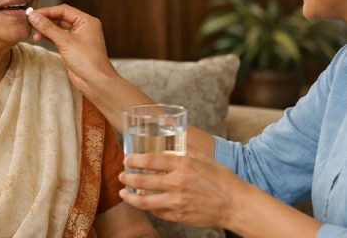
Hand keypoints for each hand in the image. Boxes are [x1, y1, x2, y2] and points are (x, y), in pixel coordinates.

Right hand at [27, 4, 115, 91]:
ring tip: (34, 34)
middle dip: (46, 20)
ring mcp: (78, 38)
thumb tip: (34, 16)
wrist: (95, 81)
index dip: (48, 11)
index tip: (33, 14)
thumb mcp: (65, 42)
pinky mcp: (73, 47)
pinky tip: (39, 38)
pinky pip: (59, 38)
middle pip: (61, 18)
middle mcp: (84, 27)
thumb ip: (48, 28)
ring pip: (59, 28)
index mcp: (87, 21)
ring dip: (46, 29)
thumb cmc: (87, 60)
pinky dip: (49, 37)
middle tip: (30, 23)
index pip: (64, 10)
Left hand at [119, 153, 245, 229]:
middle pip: (142, 180)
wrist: (234, 204)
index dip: (134, 160)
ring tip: (123, 192)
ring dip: (129, 196)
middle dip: (127, 177)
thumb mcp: (203, 157)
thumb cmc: (221, 178)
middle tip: (122, 175)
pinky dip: (147, 207)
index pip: (150, 160)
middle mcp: (176, 183)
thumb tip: (172, 141)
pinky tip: (143, 203)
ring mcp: (176, 202)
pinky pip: (156, 212)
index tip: (127, 159)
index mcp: (182, 164)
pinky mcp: (178, 216)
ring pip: (144, 201)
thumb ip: (185, 149)